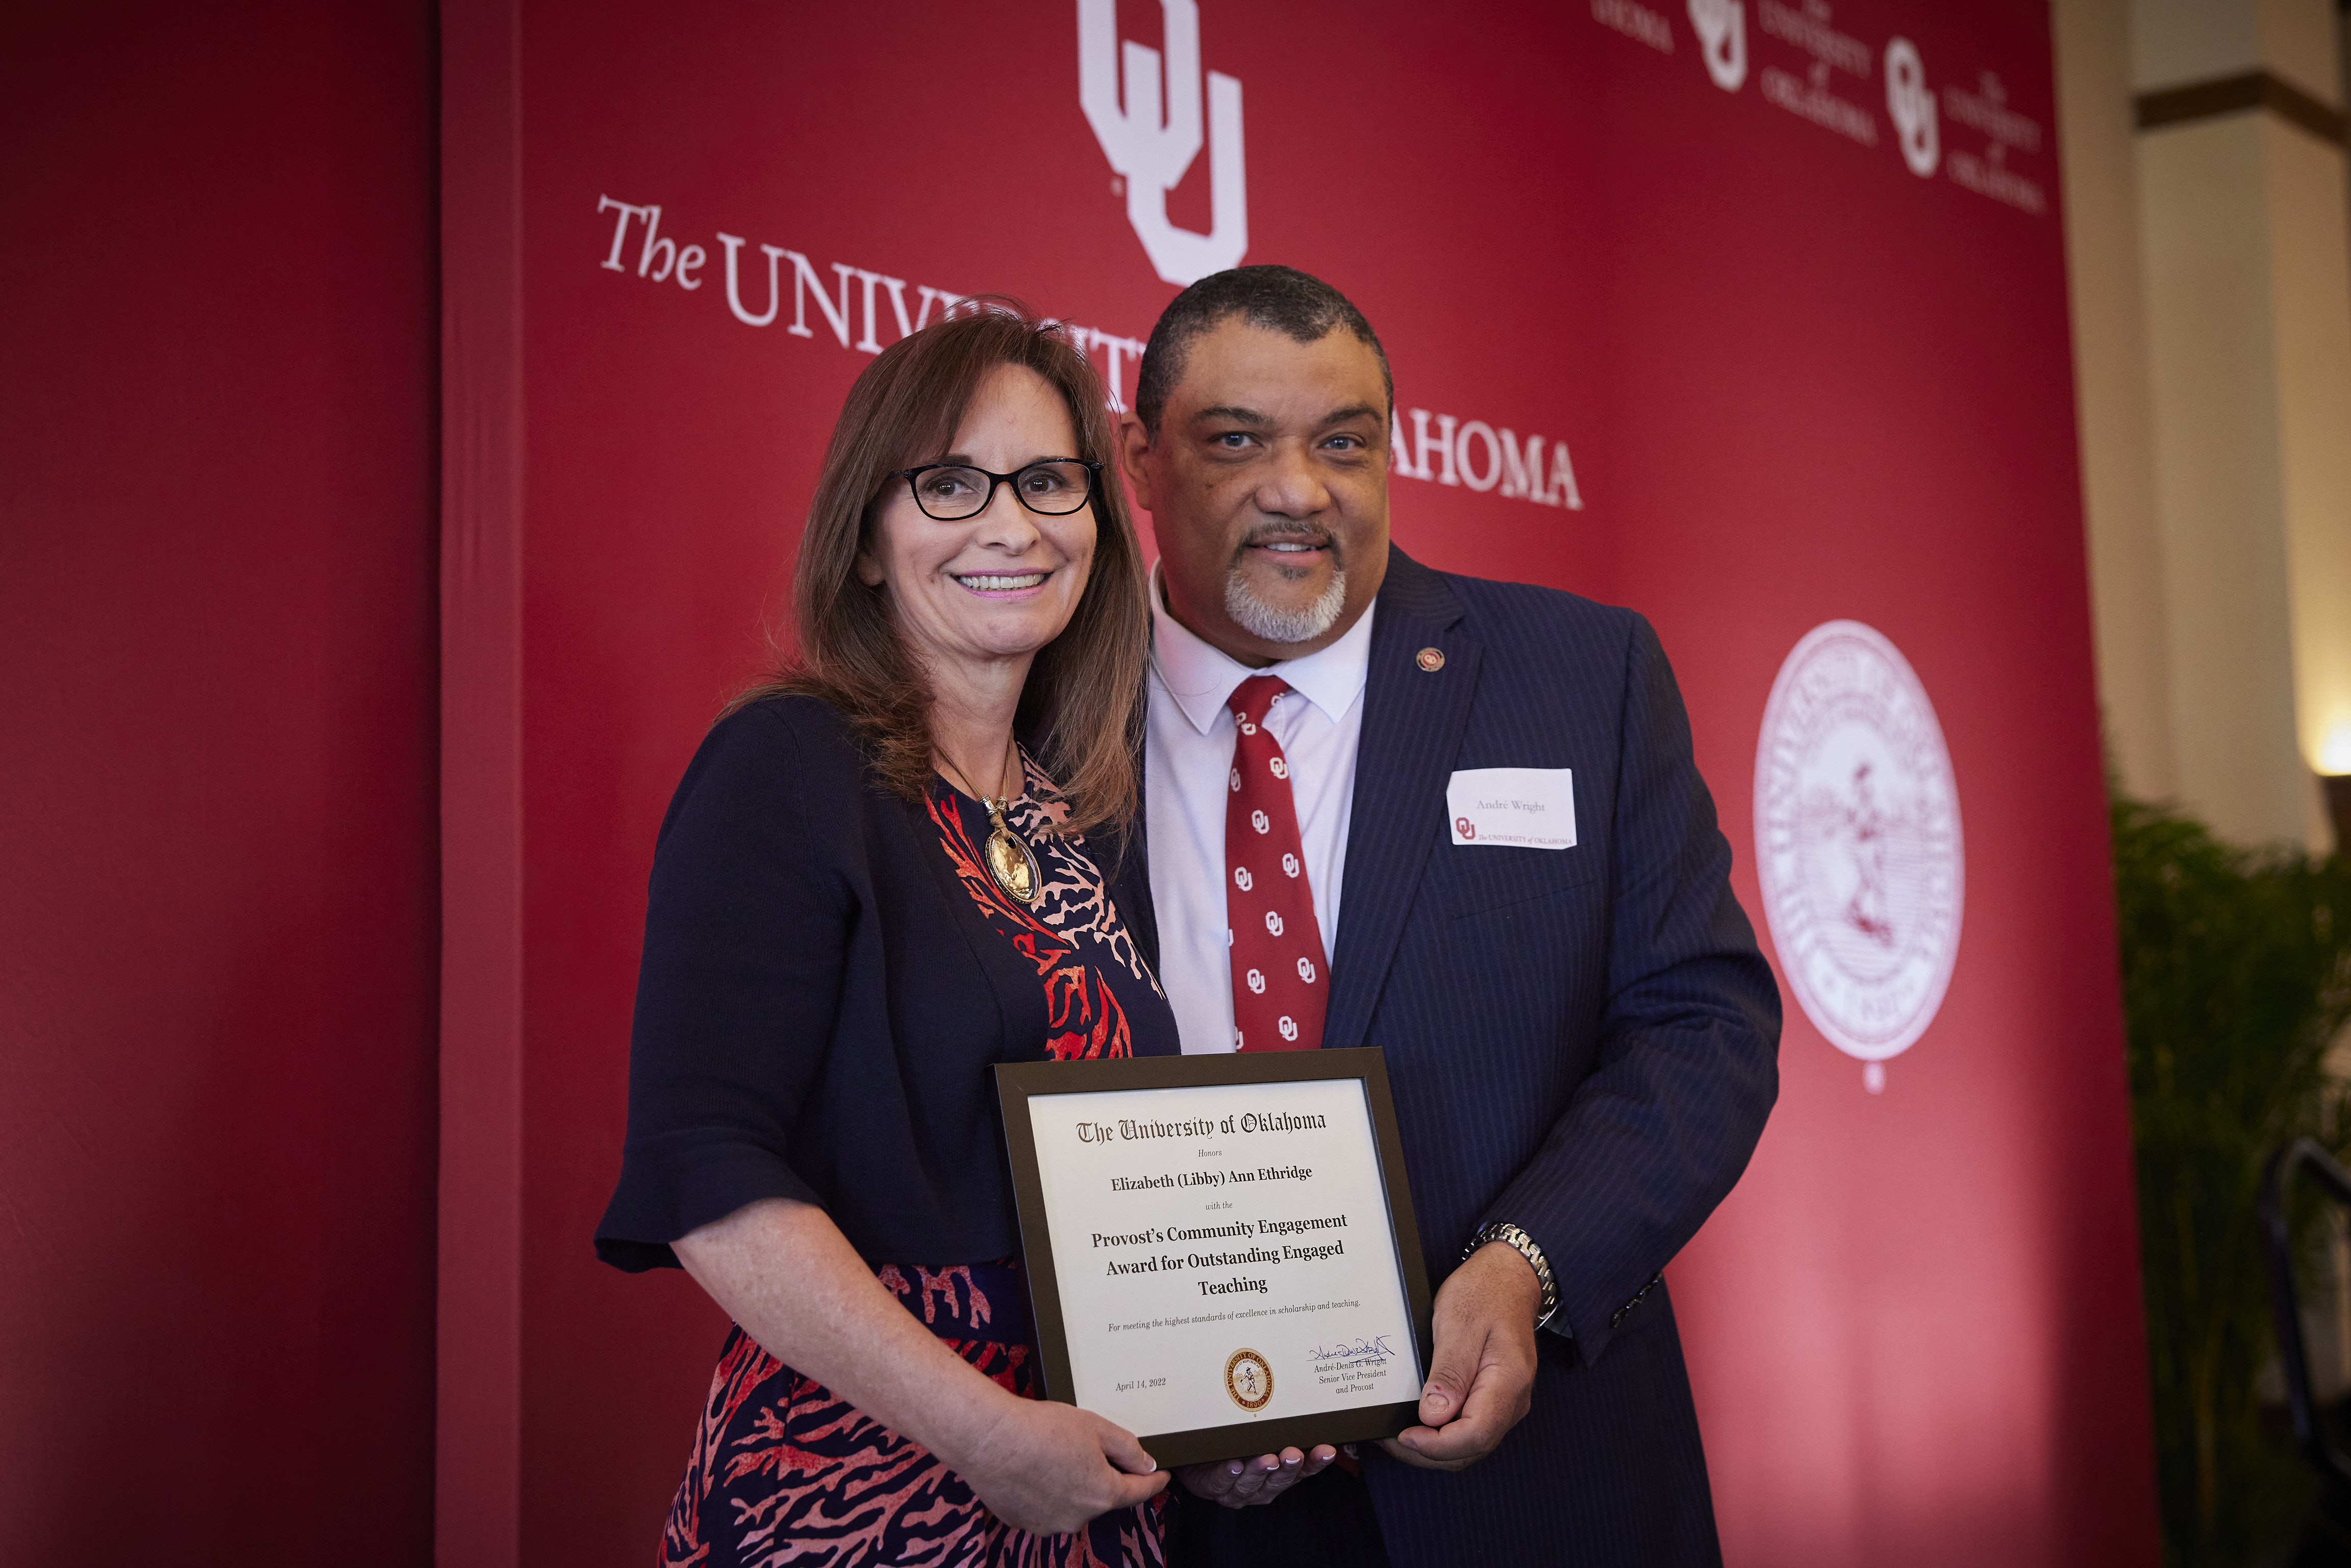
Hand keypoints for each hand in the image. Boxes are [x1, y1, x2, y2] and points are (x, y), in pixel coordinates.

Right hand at [953, 1395, 1169, 1536]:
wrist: (989, 1440)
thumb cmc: (1040, 1429)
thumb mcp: (1096, 1427)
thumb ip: (1128, 1448)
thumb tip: (1146, 1464)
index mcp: (1103, 1494)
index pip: (1139, 1492)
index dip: (1153, 1481)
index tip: (1162, 1476)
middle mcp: (1079, 1517)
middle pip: (1102, 1496)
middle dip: (1101, 1475)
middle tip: (1085, 1446)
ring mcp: (1050, 1524)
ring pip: (1072, 1503)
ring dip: (1071, 1485)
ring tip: (1051, 1454)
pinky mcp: (1024, 1522)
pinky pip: (1045, 1507)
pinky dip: (1046, 1492)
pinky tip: (1033, 1468)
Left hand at [1178, 1444, 1339, 1507]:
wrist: (1196, 1458)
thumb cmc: (1234, 1444)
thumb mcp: (1259, 1435)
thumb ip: (1278, 1428)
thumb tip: (1301, 1398)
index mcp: (1278, 1477)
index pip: (1303, 1472)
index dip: (1315, 1463)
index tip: (1327, 1450)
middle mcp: (1260, 1489)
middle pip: (1277, 1481)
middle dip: (1287, 1468)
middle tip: (1294, 1454)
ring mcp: (1236, 1492)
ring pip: (1250, 1484)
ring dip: (1259, 1471)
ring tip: (1267, 1459)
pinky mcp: (1211, 1488)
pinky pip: (1220, 1482)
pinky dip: (1229, 1474)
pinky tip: (1235, 1465)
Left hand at [1378, 1241, 1539, 1471]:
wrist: (1508, 1278)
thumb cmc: (1484, 1293)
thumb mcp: (1459, 1323)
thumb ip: (1450, 1372)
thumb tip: (1432, 1416)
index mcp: (1508, 1382)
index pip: (1474, 1435)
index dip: (1436, 1444)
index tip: (1403, 1435)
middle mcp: (1513, 1402)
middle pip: (1470, 1448)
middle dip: (1427, 1453)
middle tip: (1388, 1439)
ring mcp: (1505, 1403)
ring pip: (1469, 1445)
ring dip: (1433, 1449)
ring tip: (1395, 1436)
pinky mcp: (1494, 1399)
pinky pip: (1469, 1429)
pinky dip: (1442, 1435)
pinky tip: (1418, 1423)